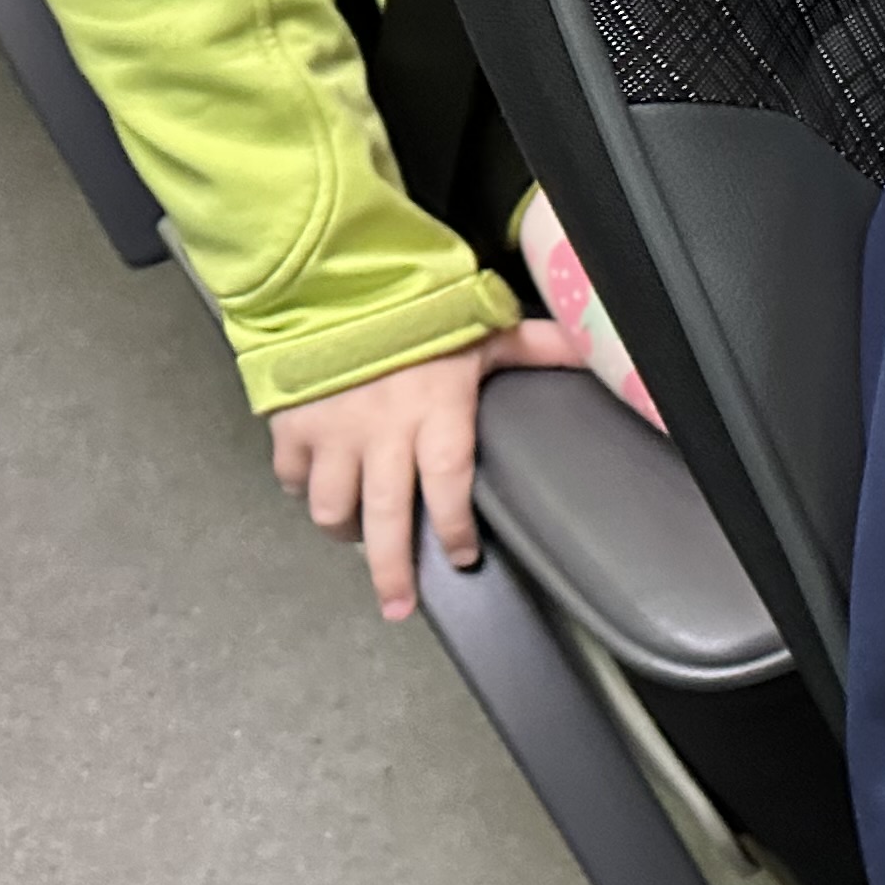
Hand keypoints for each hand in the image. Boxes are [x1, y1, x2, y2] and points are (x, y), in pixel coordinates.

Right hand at [269, 321, 586, 621]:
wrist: (334, 277)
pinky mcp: (290, 425)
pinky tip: (318, 491)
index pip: (450, 485)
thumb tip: (594, 348)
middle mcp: (382, 433)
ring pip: (332, 506)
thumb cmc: (418, 306)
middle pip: (387, 518)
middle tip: (400, 607)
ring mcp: (331, 432)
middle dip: (392, 569)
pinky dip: (302, 489)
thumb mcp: (484, 327)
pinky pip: (291, 476)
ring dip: (345, 529)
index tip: (462, 557)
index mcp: (436, 412)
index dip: (457, 528)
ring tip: (359, 540)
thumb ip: (536, 347)